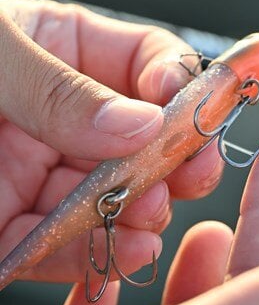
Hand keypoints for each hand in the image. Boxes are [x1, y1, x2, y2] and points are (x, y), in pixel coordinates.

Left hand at [0, 0, 222, 281]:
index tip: (188, 104)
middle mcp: (64, 117)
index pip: (147, 61)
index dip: (178, 81)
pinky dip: (100, 253)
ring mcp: (43, 173)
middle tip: (194, 169)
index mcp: (63, 52)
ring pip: (118, 196)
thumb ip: (60, 89)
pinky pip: (69, 244)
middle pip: (146, 136)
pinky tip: (128, 250)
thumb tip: (142, 123)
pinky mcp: (15, 228)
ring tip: (151, 212)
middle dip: (178, 155)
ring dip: (147, 208)